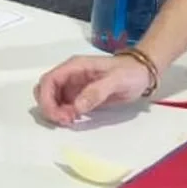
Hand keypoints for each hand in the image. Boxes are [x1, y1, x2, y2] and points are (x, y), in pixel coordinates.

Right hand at [34, 53, 154, 125]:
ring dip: (55, 112)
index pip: (49, 81)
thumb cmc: (130, 73)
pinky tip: (75, 119)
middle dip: (49, 107)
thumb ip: (96, 92)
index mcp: (75, 67)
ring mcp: (73, 85)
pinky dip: (63, 114)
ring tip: (71, 121)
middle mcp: (70, 75)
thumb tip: (76, 107)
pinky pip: (63, 105)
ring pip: (52, 99)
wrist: (142, 74)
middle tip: (65, 121)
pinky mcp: (78, 95)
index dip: (47, 99)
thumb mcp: (116, 80)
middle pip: (45, 90)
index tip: (57, 116)